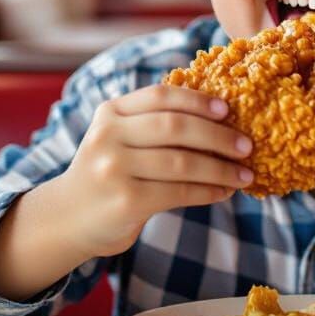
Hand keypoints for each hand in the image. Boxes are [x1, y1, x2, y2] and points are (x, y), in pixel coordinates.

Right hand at [55, 84, 253, 257]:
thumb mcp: (119, 137)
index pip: (161, 96)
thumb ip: (154, 123)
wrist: (67, 219)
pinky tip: (224, 191)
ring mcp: (115, 168)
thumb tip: (222, 119)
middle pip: (175, 127)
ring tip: (245, 174)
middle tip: (247, 145)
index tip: (228, 109)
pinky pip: (179, 192)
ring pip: (182, 162)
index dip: (198, 100)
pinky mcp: (125, 201)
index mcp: (111, 111)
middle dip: (218, 135)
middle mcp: (108, 135)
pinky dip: (208, 191)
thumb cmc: (110, 172)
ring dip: (221, 168)